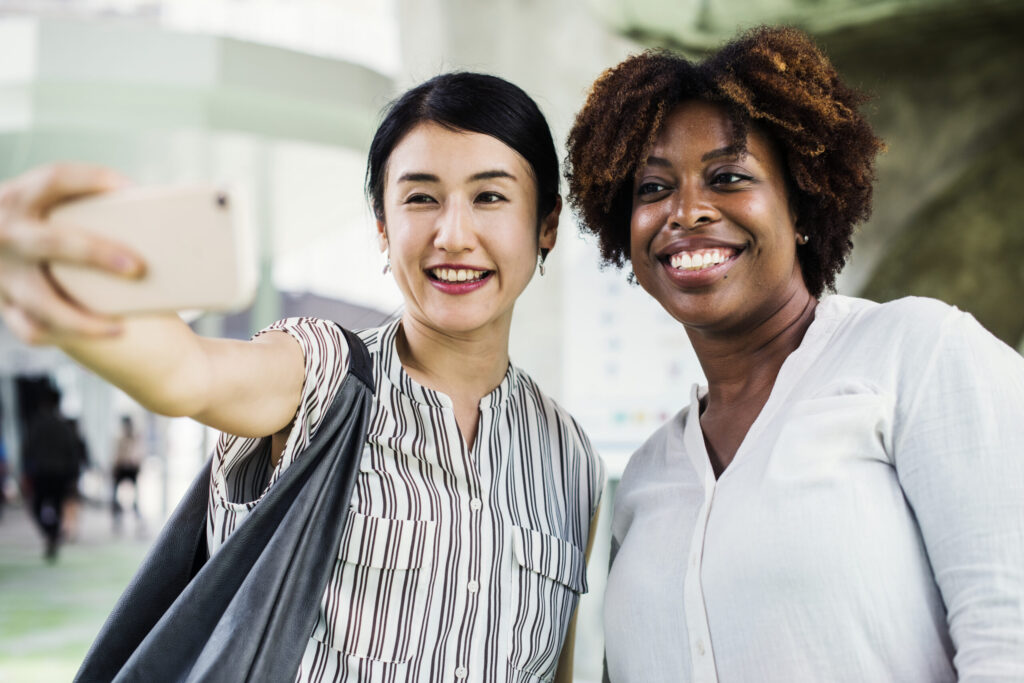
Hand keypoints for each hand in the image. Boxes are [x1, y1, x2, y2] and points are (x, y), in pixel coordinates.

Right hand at [0, 163, 144, 343]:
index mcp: (19, 197)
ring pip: (41, 300)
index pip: (55, 179)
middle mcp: (5, 233)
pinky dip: (67, 334)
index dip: (93, 180)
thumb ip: (82, 206)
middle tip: (138, 268)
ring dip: (82, 318)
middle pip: (52, 241)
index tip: (133, 190)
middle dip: (96, 254)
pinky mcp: (3, 304)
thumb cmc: (45, 225)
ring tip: (122, 327)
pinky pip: (33, 328)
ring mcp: (2, 273)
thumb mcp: (47, 207)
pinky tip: (104, 333)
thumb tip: (153, 213)